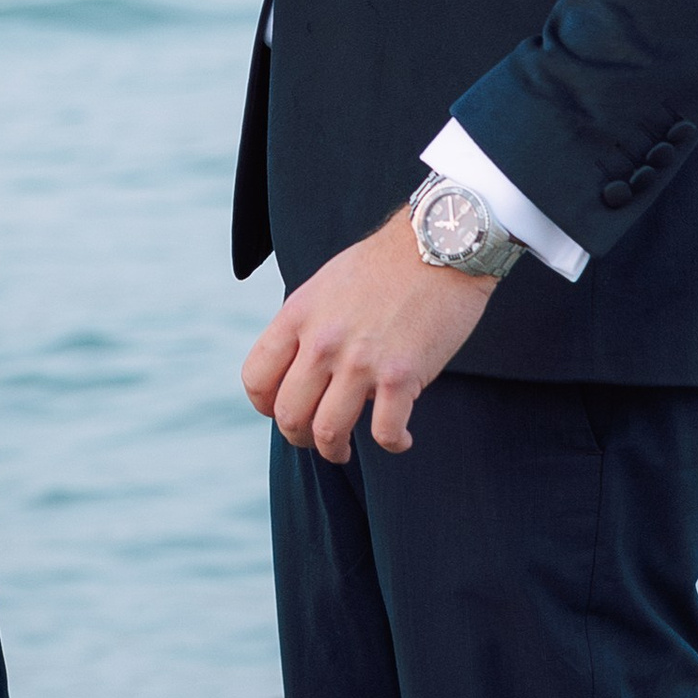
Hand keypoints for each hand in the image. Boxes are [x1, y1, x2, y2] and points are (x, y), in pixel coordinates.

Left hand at [242, 211, 494, 460]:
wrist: (440, 245)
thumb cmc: (387, 264)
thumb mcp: (327, 284)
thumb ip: (309, 324)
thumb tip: (301, 367)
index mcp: (298, 315)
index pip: (256, 378)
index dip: (266, 406)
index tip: (283, 411)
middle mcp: (322, 341)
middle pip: (288, 415)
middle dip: (298, 437)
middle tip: (317, 439)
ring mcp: (360, 361)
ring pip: (327, 433)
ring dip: (334, 452)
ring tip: (345, 451)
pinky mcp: (401, 376)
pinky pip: (384, 432)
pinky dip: (393, 444)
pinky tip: (400, 438)